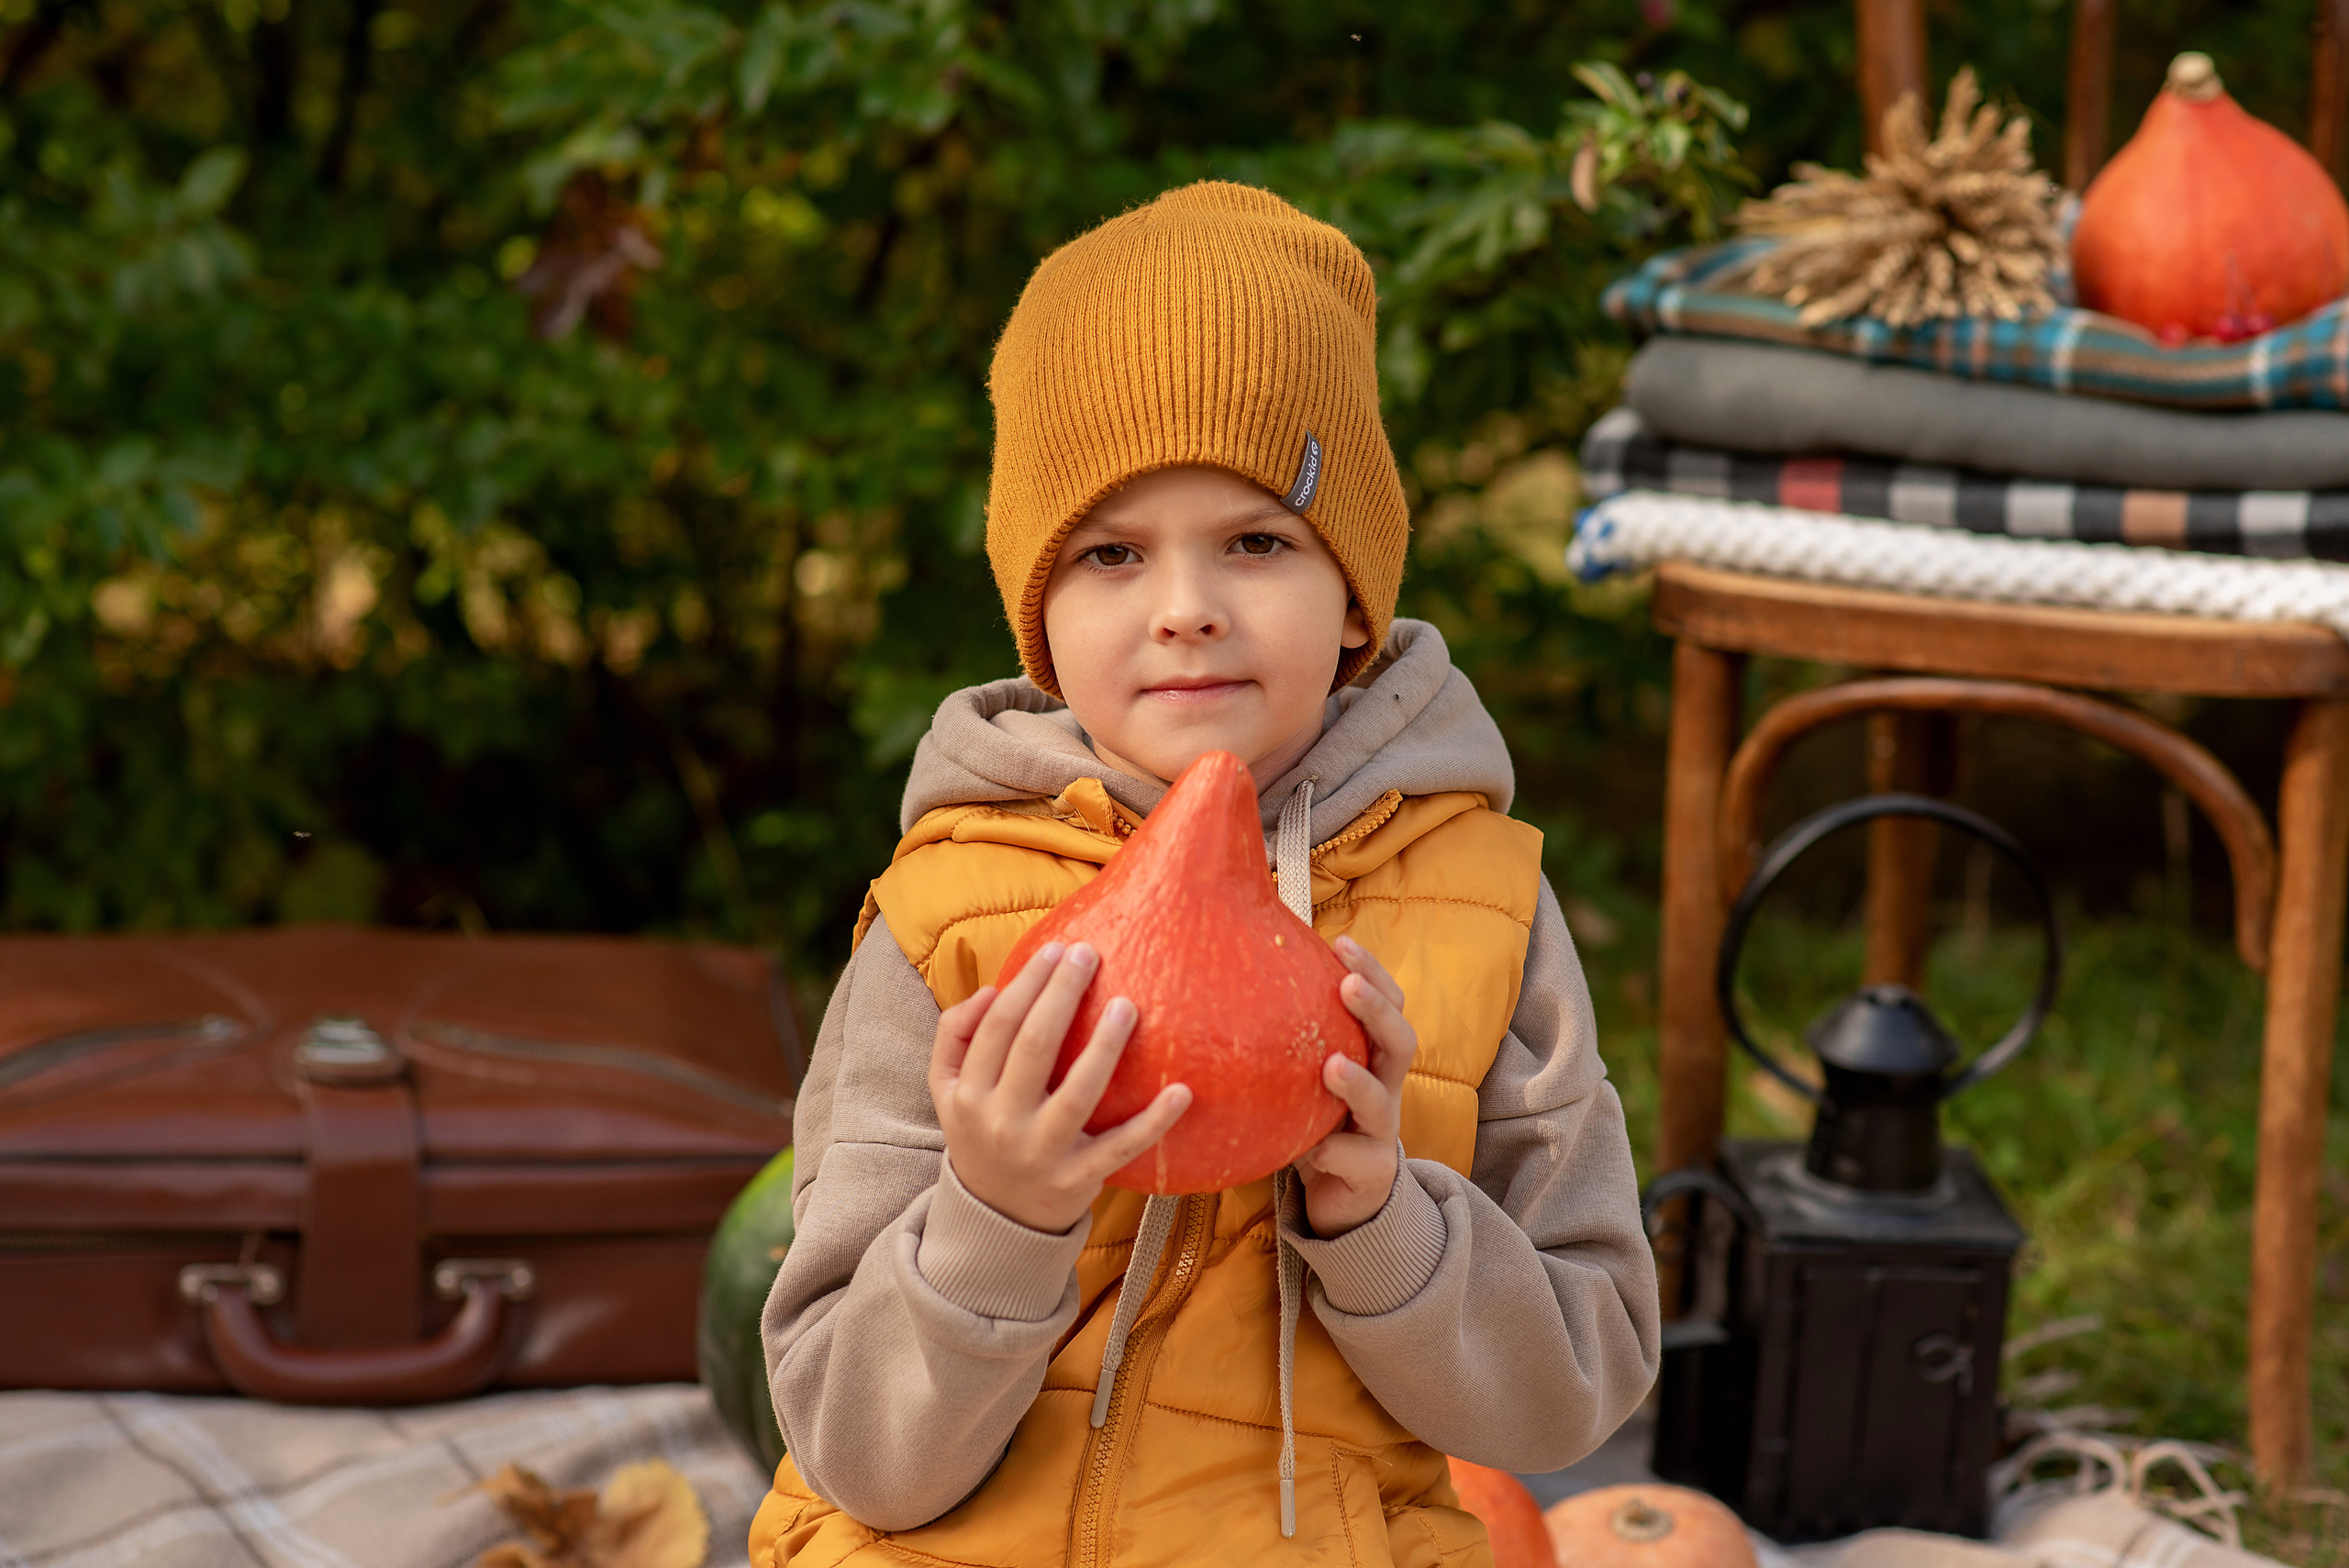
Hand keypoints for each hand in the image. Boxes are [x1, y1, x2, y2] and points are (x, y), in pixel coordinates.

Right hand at [929, 940, 1192, 1233]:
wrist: (996, 1216)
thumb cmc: (980, 1131)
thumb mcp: (947, 1088)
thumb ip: (955, 1034)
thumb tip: (990, 990)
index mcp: (969, 1094)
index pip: (998, 1026)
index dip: (1027, 984)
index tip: (1056, 951)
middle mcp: (1001, 1123)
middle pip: (1033, 1048)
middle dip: (1061, 995)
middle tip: (1089, 955)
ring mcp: (1042, 1153)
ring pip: (1078, 1093)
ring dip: (1105, 1047)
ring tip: (1128, 1005)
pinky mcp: (1079, 1179)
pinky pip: (1121, 1147)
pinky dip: (1154, 1122)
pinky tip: (1181, 1091)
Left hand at [1294, 936, 1416, 1236]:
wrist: (1343, 1198)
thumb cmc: (1318, 1124)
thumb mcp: (1307, 1080)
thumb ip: (1290, 1043)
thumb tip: (1229, 984)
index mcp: (1374, 1060)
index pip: (1388, 1006)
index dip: (1372, 973)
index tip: (1342, 943)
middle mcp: (1387, 1090)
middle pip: (1401, 1042)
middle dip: (1376, 1011)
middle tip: (1347, 985)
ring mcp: (1382, 1133)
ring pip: (1382, 1103)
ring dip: (1358, 1083)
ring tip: (1332, 1066)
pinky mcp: (1373, 1173)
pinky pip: (1356, 1159)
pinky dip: (1334, 1151)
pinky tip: (1315, 1149)